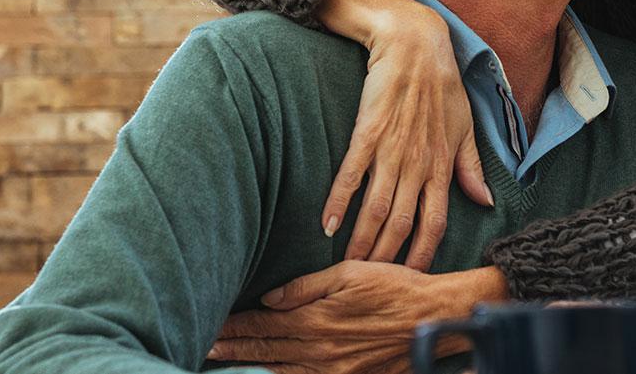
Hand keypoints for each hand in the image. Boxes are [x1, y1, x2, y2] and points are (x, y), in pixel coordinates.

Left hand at [209, 261, 504, 373]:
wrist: (432, 318)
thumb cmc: (394, 286)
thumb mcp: (349, 272)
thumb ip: (305, 286)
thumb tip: (269, 298)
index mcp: (315, 318)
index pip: (262, 324)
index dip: (235, 325)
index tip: (211, 324)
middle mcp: (318, 349)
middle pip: (264, 350)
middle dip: (231, 349)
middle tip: (203, 347)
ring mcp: (332, 370)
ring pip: (279, 370)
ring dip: (249, 365)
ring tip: (223, 361)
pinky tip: (268, 373)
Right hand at [317, 0, 492, 268]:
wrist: (414, 43)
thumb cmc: (442, 84)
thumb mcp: (465, 127)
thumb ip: (471, 168)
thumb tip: (484, 202)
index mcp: (443, 165)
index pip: (436, 222)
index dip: (424, 253)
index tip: (412, 278)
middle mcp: (419, 164)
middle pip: (402, 223)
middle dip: (387, 258)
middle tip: (371, 283)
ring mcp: (392, 149)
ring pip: (376, 208)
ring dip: (362, 240)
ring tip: (347, 266)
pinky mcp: (368, 132)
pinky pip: (351, 175)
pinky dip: (338, 203)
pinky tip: (326, 225)